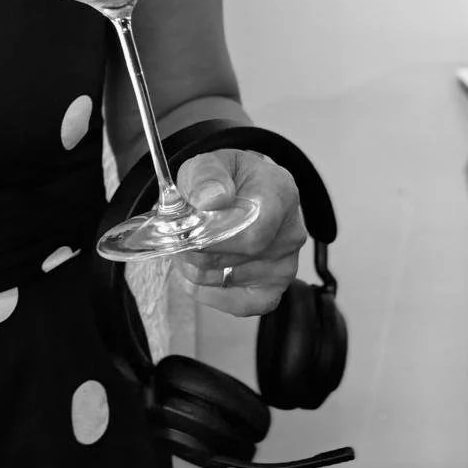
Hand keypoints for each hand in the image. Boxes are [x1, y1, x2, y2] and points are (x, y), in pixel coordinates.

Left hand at [171, 150, 305, 315]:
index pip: (251, 230)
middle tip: (176, 236)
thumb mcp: (210, 162)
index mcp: (280, 193)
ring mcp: (285, 265)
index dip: (213, 236)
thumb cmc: (227, 179)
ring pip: (226, 279)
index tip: (186, 230)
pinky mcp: (274, 290)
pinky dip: (208, 292)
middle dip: (195, 248)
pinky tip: (197, 274)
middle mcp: (290, 233)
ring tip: (188, 246)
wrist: (244, 191)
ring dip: (195, 267)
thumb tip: (210, 200)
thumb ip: (207, 175)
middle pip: (236, 256)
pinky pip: (237, 305)